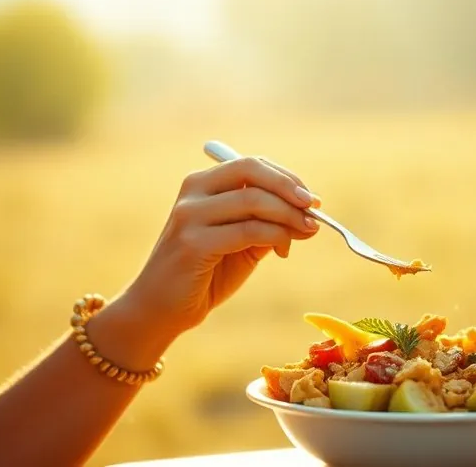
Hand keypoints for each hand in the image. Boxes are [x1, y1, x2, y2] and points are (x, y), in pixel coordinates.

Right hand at [121, 156, 320, 338]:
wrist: (161, 310)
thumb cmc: (204, 275)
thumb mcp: (241, 244)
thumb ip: (267, 224)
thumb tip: (309, 214)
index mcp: (201, 184)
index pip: (250, 165)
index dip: (286, 177)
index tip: (311, 199)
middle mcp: (192, 192)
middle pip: (251, 171)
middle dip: (289, 188)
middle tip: (313, 208)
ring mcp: (190, 216)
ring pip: (253, 200)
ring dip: (288, 215)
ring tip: (306, 231)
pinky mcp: (193, 243)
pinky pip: (248, 231)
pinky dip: (275, 236)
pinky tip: (283, 250)